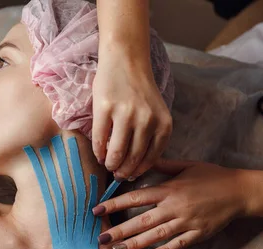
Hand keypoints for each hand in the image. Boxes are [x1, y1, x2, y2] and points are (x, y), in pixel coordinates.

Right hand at [92, 49, 171, 180]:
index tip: (131, 175)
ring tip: (108, 165)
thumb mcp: (156, 114)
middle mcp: (147, 121)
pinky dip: (98, 151)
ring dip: (110, 164)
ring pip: (116, 152)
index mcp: (163, 124)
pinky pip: (100, 139)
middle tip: (117, 175)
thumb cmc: (140, 89)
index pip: (152, 158)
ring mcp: (126, 114)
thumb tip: (135, 167)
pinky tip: (98, 153)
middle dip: (124, 172)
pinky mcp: (105, 109)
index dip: (139, 171)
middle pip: (133, 158)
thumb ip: (151, 136)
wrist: (126, 59)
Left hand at [93, 159, 253, 248]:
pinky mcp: (199, 233)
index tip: (97, 210)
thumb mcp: (187, 165)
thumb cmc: (213, 176)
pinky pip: (179, 244)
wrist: (240, 191)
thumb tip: (143, 160)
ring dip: (135, 244)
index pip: (136, 197)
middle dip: (119, 231)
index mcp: (169, 189)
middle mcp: (175, 206)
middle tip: (100, 240)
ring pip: (156, 235)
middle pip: (141, 221)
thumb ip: (164, 165)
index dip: (115, 204)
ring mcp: (187, 222)